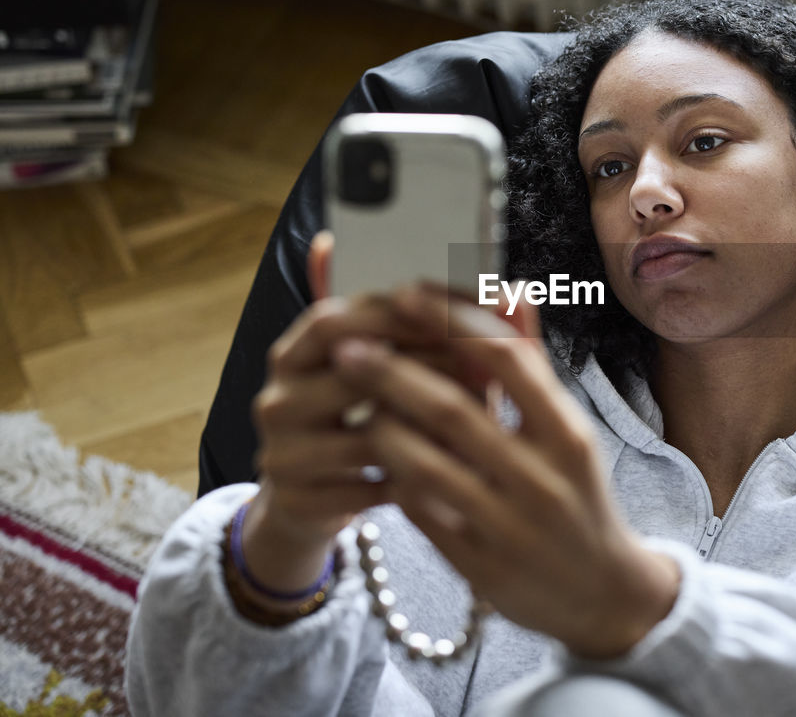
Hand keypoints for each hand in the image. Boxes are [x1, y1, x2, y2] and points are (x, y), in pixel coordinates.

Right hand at [241, 232, 450, 593]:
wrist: (319, 502)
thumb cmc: (373, 422)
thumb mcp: (395, 373)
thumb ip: (441, 332)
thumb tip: (517, 292)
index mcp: (295, 352)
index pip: (337, 319)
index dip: (397, 316)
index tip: (459, 317)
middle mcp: (277, 398)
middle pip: (350, 372)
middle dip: (423, 371)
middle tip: (484, 375)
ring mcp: (281, 453)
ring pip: (365, 436)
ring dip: (429, 432)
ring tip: (482, 429)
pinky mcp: (298, 503)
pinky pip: (368, 489)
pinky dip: (415, 483)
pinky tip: (454, 478)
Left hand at [330, 285, 680, 657]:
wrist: (603, 592)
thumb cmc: (578, 494)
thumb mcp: (569, 431)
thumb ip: (534, 365)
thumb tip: (511, 291)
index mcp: (568, 433)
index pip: (507, 359)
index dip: (451, 321)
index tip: (405, 294)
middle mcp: (543, 478)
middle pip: (453, 410)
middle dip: (392, 372)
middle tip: (347, 346)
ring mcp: (509, 527)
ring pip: (425, 466)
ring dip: (383, 428)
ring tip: (360, 406)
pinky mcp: (480, 566)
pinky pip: (420, 513)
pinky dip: (395, 479)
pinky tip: (380, 457)